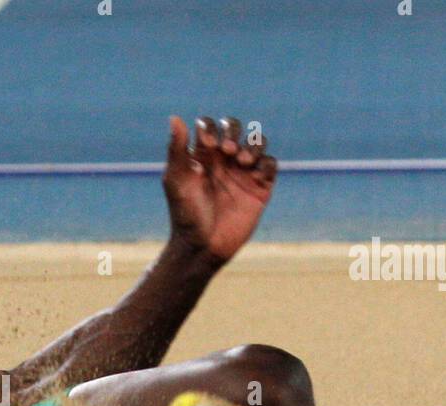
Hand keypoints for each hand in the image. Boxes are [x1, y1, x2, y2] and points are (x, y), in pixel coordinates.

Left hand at [163, 116, 277, 262]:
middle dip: (234, 132)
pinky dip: (266, 163)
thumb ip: (177, 149)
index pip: (211, 128)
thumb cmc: (185, 214)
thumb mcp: (177, 180)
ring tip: (242, 161)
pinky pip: (270, 165)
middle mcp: (224, 161)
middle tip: (227, 152)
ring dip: (252, 144)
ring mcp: (243, 173)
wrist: (202, 246)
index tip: (208, 145)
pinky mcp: (260, 188)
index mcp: (203, 157)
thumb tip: (175, 117)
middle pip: (236, 129)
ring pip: (257, 142)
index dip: (211, 129)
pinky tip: (255, 174)